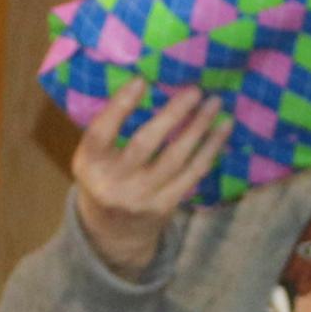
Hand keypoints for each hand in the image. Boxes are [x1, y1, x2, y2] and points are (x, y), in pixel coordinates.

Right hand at [66, 84, 219, 278]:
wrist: (112, 231)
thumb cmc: (105, 177)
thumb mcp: (93, 156)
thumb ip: (110, 129)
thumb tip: (148, 82)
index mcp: (89, 164)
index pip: (101, 132)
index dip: (120, 106)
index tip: (142, 80)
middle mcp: (113, 183)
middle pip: (144, 144)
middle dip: (172, 115)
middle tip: (194, 90)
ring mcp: (141, 197)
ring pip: (175, 158)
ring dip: (198, 128)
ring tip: (214, 103)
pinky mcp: (164, 206)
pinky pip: (192, 174)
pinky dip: (209, 150)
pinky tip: (221, 130)